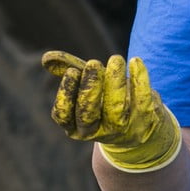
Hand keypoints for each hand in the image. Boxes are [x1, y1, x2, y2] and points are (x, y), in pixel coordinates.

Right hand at [41, 50, 181, 171]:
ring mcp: (120, 131)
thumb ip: (69, 70)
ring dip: (114, 82)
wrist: (140, 125)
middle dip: (90, 87)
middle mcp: (95, 133)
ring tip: (115, 58)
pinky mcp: (142, 123)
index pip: (63, 115)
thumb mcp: (87, 87)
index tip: (73, 71)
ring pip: (115, 109)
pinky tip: (136, 61)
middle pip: (87, 113)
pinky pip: (141, 101)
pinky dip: (139, 80)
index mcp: (75, 126)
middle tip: (94, 63)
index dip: (67, 93)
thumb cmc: (105, 101)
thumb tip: (46, 57)